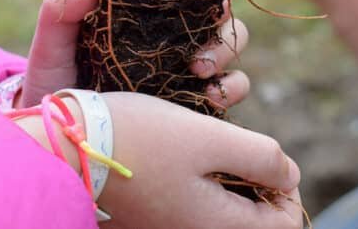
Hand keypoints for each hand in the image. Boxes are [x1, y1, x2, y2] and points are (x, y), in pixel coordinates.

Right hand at [16, 90, 301, 228]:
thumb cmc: (139, 137)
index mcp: (215, 226)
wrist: (68, 145)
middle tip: (244, 149)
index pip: (283, 226)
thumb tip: (290, 173)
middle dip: (261, 185)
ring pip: (224, 213)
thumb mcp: (206, 139)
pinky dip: (206, 184)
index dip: (289, 189)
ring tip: (217, 147)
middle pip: (253, 223)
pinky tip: (191, 155)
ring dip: (233, 181)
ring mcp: (171, 227)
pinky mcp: (153, 215)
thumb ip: (259, 157)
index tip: (271, 156)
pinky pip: (196, 206)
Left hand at [21, 0, 250, 107]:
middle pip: (219, 12)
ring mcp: (189, 67)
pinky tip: (208, 99)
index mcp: (144, 11)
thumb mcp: (51, 46)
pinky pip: (231, 88)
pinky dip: (229, 89)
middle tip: (201, 36)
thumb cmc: (55, 84)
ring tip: (198, 71)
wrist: (61, 140)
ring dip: (224, 52)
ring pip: (233, 46)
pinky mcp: (196, 100)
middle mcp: (173, 35)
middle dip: (219, 18)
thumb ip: (60, 9)